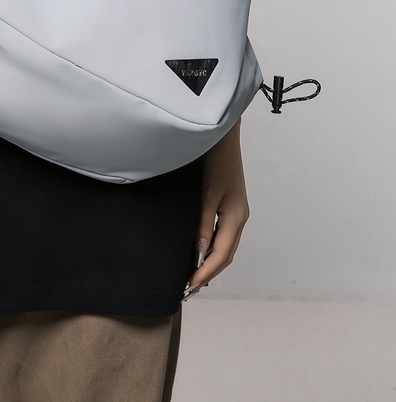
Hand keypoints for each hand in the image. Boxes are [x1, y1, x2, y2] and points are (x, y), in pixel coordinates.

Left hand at [183, 118, 249, 299]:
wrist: (224, 138)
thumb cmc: (216, 161)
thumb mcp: (207, 192)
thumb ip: (204, 222)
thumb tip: (199, 250)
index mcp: (236, 217)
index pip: (221, 254)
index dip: (205, 272)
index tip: (189, 286)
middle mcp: (239, 218)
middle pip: (226, 255)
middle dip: (208, 273)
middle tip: (188, 290)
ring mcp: (237, 212)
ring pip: (226, 247)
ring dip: (211, 264)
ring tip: (193, 278)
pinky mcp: (231, 207)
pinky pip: (224, 236)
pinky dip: (213, 250)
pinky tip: (201, 253)